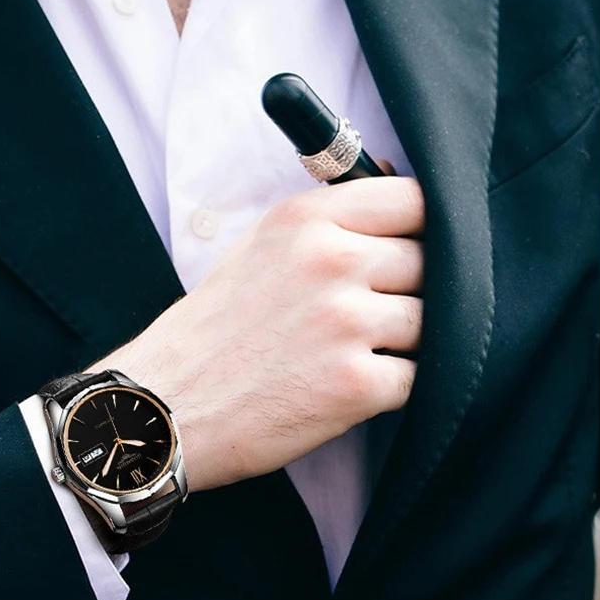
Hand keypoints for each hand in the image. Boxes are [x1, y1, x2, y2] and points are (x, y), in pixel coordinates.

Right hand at [97, 174, 424, 491]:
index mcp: (307, 220)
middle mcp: (331, 262)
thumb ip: (329, 223)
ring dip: (405, 343)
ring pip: (432, 323)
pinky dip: (394, 387)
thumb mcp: (262, 249)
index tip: (411, 253)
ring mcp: (345, 324)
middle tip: (374, 318)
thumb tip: (398, 194)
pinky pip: (417, 377)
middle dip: (412, 292)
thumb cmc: (215, 330)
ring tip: (356, 356)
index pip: (413, 200)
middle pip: (430, 264)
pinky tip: (352, 389)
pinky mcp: (354, 385)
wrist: (167, 405)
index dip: (422, 230)